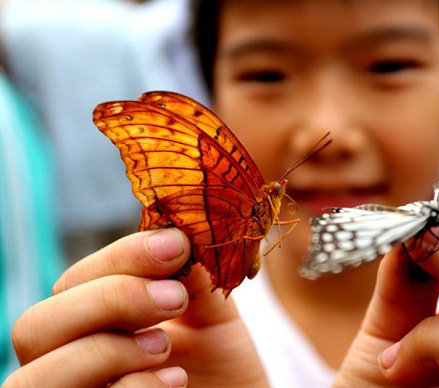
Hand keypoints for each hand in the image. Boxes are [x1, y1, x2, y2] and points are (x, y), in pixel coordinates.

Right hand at [5, 229, 267, 386]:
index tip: (176, 247)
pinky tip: (176, 380)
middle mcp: (69, 360)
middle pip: (35, 327)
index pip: (73, 282)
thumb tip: (177, 233)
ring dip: (104, 351)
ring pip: (33, 379)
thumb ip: (191, 279)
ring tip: (165, 347)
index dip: (120, 257)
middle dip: (108, 300)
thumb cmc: (220, 364)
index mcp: (93, 320)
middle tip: (173, 299)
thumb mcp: (212, 315)